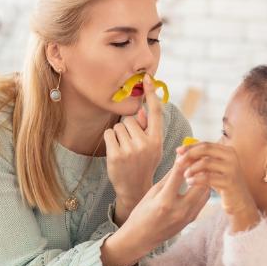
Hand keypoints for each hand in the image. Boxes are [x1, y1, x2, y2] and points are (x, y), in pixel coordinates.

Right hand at [100, 159, 210, 265]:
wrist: (141, 238)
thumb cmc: (142, 214)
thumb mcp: (152, 193)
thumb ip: (168, 177)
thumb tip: (180, 159)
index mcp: (165, 202)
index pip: (179, 174)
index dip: (184, 159)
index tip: (187, 149)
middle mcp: (179, 210)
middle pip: (199, 182)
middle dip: (200, 167)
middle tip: (198, 158)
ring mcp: (187, 217)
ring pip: (205, 191)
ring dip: (203, 178)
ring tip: (199, 168)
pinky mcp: (191, 220)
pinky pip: (202, 201)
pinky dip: (201, 189)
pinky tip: (198, 181)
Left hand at [104, 74, 164, 223]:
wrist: (134, 188)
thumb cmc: (143, 163)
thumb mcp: (152, 147)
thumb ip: (147, 128)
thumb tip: (140, 110)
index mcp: (157, 140)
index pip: (156, 112)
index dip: (152, 93)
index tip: (148, 76)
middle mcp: (146, 144)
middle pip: (130, 119)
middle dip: (128, 128)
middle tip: (131, 144)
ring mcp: (130, 150)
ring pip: (119, 126)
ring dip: (118, 135)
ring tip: (124, 149)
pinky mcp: (116, 154)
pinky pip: (109, 134)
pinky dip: (110, 140)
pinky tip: (116, 152)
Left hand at [175, 142, 259, 232]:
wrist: (239, 201)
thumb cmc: (223, 183)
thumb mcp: (213, 169)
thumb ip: (201, 159)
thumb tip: (180, 151)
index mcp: (227, 151)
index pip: (205, 144)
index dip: (190, 146)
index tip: (178, 151)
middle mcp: (231, 156)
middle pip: (205, 149)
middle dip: (189, 154)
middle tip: (178, 163)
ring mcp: (232, 168)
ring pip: (206, 162)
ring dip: (192, 168)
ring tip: (185, 175)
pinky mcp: (229, 181)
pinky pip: (208, 177)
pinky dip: (196, 179)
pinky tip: (190, 182)